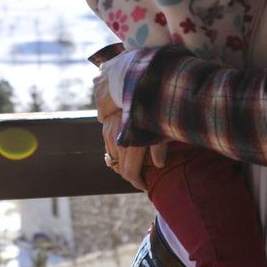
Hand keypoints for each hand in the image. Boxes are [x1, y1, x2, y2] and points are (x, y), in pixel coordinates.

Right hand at [95, 72, 165, 191]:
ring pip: (113, 158)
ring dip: (123, 164)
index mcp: (130, 142)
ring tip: (137, 164)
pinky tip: (127, 150)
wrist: (136, 81)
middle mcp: (116, 138)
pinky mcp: (105, 124)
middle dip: (132, 175)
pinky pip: (108, 145)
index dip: (138, 182)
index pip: (130, 172)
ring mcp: (109, 131)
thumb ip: (159, 146)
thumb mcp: (161, 126)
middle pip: (120, 168)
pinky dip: (117, 152)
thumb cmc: (154, 105)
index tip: (146, 185)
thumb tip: (159, 165)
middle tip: (144, 177)